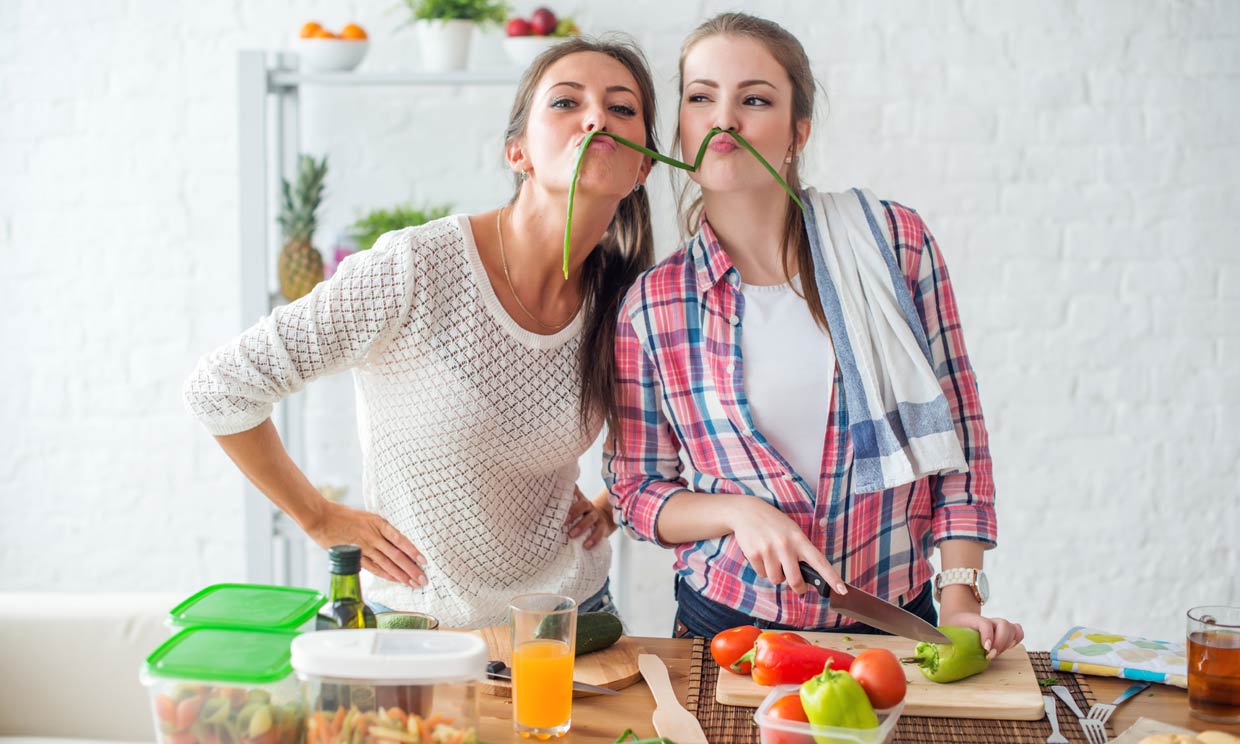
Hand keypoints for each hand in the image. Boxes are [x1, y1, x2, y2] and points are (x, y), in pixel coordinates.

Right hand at [305, 501, 427, 587]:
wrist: (321, 518)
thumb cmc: (344, 515)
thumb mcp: (367, 516)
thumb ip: (381, 528)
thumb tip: (396, 539)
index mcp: (378, 523)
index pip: (400, 539)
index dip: (413, 551)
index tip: (424, 560)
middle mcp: (373, 536)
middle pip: (396, 555)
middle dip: (411, 569)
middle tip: (423, 579)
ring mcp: (364, 547)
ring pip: (387, 564)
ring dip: (401, 575)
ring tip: (413, 583)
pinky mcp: (355, 556)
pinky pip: (373, 568)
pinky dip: (386, 575)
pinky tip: (395, 580)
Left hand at [564, 486, 612, 548]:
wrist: (602, 521)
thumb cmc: (580, 517)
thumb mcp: (572, 510)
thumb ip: (561, 509)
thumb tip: (540, 509)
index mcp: (578, 499)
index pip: (574, 492)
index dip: (568, 491)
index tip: (558, 492)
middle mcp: (588, 505)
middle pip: (583, 504)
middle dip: (573, 512)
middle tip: (564, 522)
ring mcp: (596, 514)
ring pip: (591, 518)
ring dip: (581, 526)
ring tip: (572, 535)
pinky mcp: (603, 525)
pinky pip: (600, 531)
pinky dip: (593, 539)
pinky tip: (586, 546)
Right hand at [728, 497, 845, 595]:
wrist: (747, 511)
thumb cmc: (774, 524)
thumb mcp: (792, 531)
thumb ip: (800, 551)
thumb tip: (806, 576)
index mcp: (799, 539)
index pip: (819, 561)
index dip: (831, 577)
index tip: (842, 590)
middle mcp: (785, 545)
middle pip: (795, 580)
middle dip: (798, 588)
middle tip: (798, 587)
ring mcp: (769, 549)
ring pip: (776, 579)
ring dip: (776, 575)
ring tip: (773, 560)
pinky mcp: (754, 553)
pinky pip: (762, 574)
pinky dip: (762, 569)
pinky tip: (761, 555)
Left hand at [939, 611, 1024, 658]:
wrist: (957, 619)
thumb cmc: (951, 629)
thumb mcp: (943, 632)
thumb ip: (936, 637)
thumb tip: (925, 642)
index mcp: (972, 619)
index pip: (985, 623)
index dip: (987, 635)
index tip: (985, 648)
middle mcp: (988, 620)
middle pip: (1003, 625)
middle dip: (999, 642)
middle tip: (989, 654)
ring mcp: (998, 625)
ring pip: (1013, 628)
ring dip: (1008, 642)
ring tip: (996, 652)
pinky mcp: (1005, 631)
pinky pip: (1018, 632)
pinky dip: (1016, 640)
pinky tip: (1006, 648)